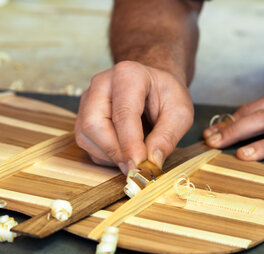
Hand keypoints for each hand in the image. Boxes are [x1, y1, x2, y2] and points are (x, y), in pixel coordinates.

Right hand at [75, 61, 193, 173]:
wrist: (154, 85)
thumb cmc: (166, 95)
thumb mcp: (180, 113)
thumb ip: (167, 137)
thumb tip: (150, 164)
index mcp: (128, 75)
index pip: (123, 114)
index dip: (130, 144)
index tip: (139, 166)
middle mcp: (101, 84)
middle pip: (94, 125)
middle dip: (115, 152)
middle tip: (137, 167)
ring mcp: (88, 100)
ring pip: (86, 136)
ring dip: (110, 156)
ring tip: (135, 156)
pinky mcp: (83, 116)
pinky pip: (86, 143)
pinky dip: (105, 155)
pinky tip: (124, 151)